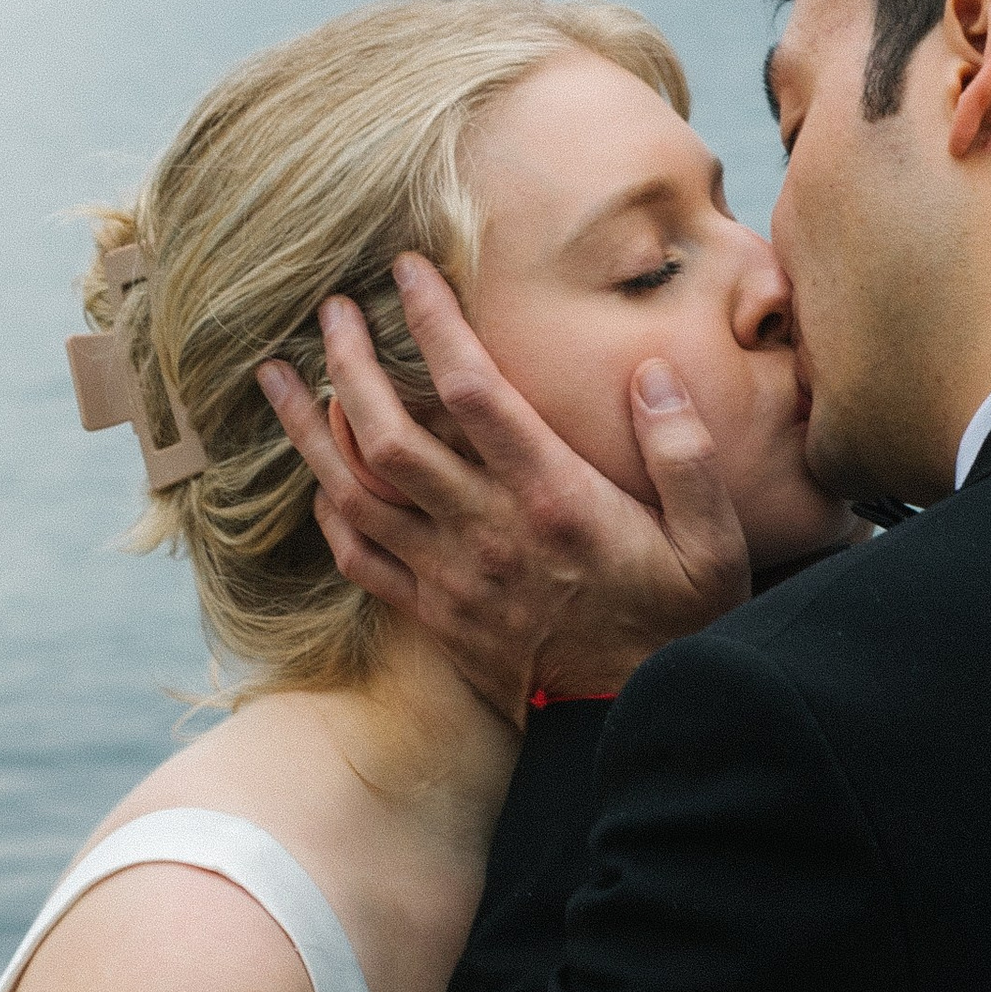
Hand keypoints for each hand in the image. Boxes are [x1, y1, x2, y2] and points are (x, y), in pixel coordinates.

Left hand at [257, 263, 750, 723]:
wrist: (635, 721)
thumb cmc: (677, 621)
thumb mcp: (713, 539)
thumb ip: (684, 452)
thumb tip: (649, 373)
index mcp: (553, 498)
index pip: (475, 391)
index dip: (433, 323)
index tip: (406, 270)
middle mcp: (487, 531)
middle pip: (388, 434)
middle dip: (348, 363)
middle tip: (328, 309)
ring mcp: (450, 576)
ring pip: (354, 491)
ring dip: (308, 430)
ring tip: (276, 376)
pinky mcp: (433, 614)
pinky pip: (358, 556)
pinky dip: (328, 508)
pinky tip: (318, 473)